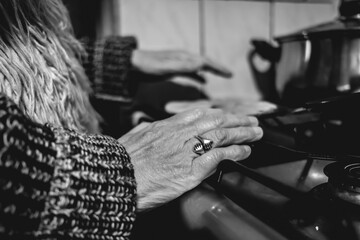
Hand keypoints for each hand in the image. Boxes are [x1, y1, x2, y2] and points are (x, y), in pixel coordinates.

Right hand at [119, 108, 262, 210]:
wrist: (116, 178)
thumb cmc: (121, 161)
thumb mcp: (134, 138)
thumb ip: (147, 130)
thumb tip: (151, 125)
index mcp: (166, 126)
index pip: (199, 114)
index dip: (218, 113)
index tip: (228, 114)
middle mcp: (179, 134)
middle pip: (214, 121)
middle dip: (236, 119)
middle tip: (252, 119)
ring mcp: (186, 151)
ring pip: (220, 134)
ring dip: (242, 132)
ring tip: (256, 132)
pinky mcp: (190, 170)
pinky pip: (218, 156)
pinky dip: (235, 152)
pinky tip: (246, 151)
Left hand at [131, 49, 232, 78]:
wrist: (131, 65)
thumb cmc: (147, 67)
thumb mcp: (166, 67)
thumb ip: (183, 67)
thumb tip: (202, 65)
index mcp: (183, 57)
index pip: (205, 62)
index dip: (218, 68)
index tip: (230, 74)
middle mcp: (182, 58)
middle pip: (204, 63)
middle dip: (217, 68)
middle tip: (229, 74)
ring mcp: (177, 63)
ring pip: (198, 67)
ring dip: (210, 72)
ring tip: (220, 77)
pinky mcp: (172, 69)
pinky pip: (190, 72)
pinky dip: (199, 76)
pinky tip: (202, 81)